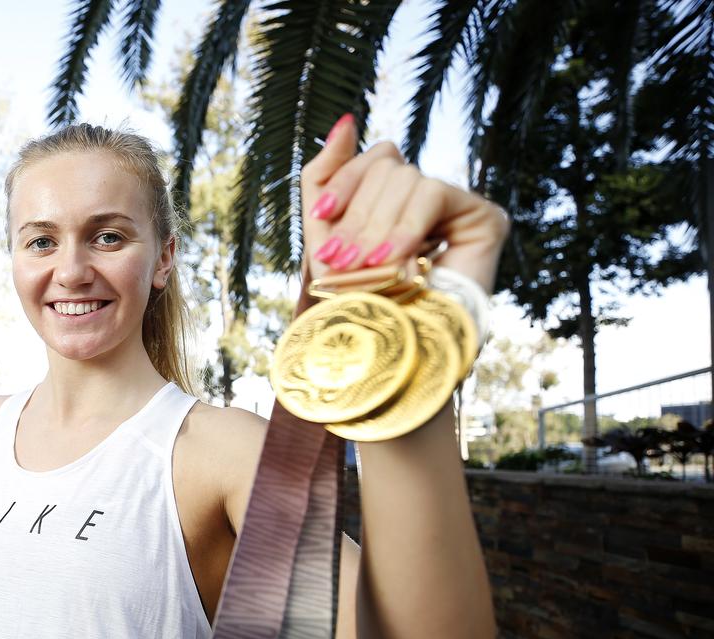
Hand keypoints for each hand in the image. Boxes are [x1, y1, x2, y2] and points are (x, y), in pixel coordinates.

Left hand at [300, 114, 508, 293]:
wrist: (392, 350)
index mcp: (394, 197)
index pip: (375, 156)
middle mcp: (429, 196)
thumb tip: (345, 121)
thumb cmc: (356, 301)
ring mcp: (458, 205)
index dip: (345, 181)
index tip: (321, 216)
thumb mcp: (325, 232)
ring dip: (377, 230)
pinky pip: (433, 194)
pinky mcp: (484, 217)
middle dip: (357, 216)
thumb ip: (326, 176)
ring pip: (406, 177)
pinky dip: (406, 229)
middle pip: (388, 164)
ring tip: (372, 271)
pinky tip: (399, 263)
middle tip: (345, 262)